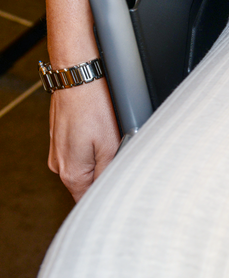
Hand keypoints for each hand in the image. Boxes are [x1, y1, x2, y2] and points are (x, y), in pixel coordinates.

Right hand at [47, 79, 120, 200]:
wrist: (78, 77)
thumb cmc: (94, 106)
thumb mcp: (111, 145)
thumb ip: (108, 173)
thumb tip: (109, 190)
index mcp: (70, 173)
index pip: (87, 200)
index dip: (106, 196)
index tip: (120, 190)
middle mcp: (58, 165)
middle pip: (86, 184)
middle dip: (105, 175)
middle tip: (121, 158)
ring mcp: (57, 150)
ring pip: (83, 166)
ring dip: (99, 160)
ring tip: (111, 140)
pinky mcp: (60, 138)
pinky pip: (78, 151)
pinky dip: (91, 146)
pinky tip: (101, 132)